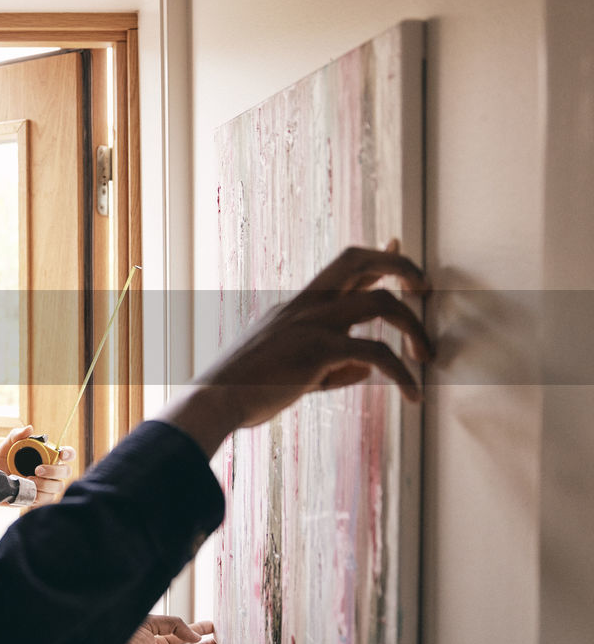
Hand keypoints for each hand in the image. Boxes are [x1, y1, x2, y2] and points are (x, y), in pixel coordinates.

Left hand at [0, 425, 74, 504]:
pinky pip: (48, 499)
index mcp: (46, 456)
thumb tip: (29, 429)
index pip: (66, 453)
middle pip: (66, 471)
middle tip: (37, 470)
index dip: (68, 453)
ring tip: (28, 481)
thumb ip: (16, 435)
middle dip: (54, 471)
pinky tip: (28, 490)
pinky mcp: (40, 498)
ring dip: (45, 484)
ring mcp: (46, 486)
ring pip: (58, 486)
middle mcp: (50, 471)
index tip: (61, 454)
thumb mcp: (6, 446)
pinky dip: (39, 495)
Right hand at [161, 243, 433, 455]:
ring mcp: (313, 324)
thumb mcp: (293, 373)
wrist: (217, 399)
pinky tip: (414, 394)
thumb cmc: (246, 390)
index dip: (376, 255)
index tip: (397, 245)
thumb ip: (333, 368)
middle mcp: (306, 306)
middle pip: (359, 261)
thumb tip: (366, 370)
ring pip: (381, 302)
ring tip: (426, 355)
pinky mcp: (319, 350)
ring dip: (413, 325)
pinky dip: (404, 373)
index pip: (342, 268)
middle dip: (400, 265)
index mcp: (297, 307)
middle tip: (424, 289)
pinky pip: (377, 353)